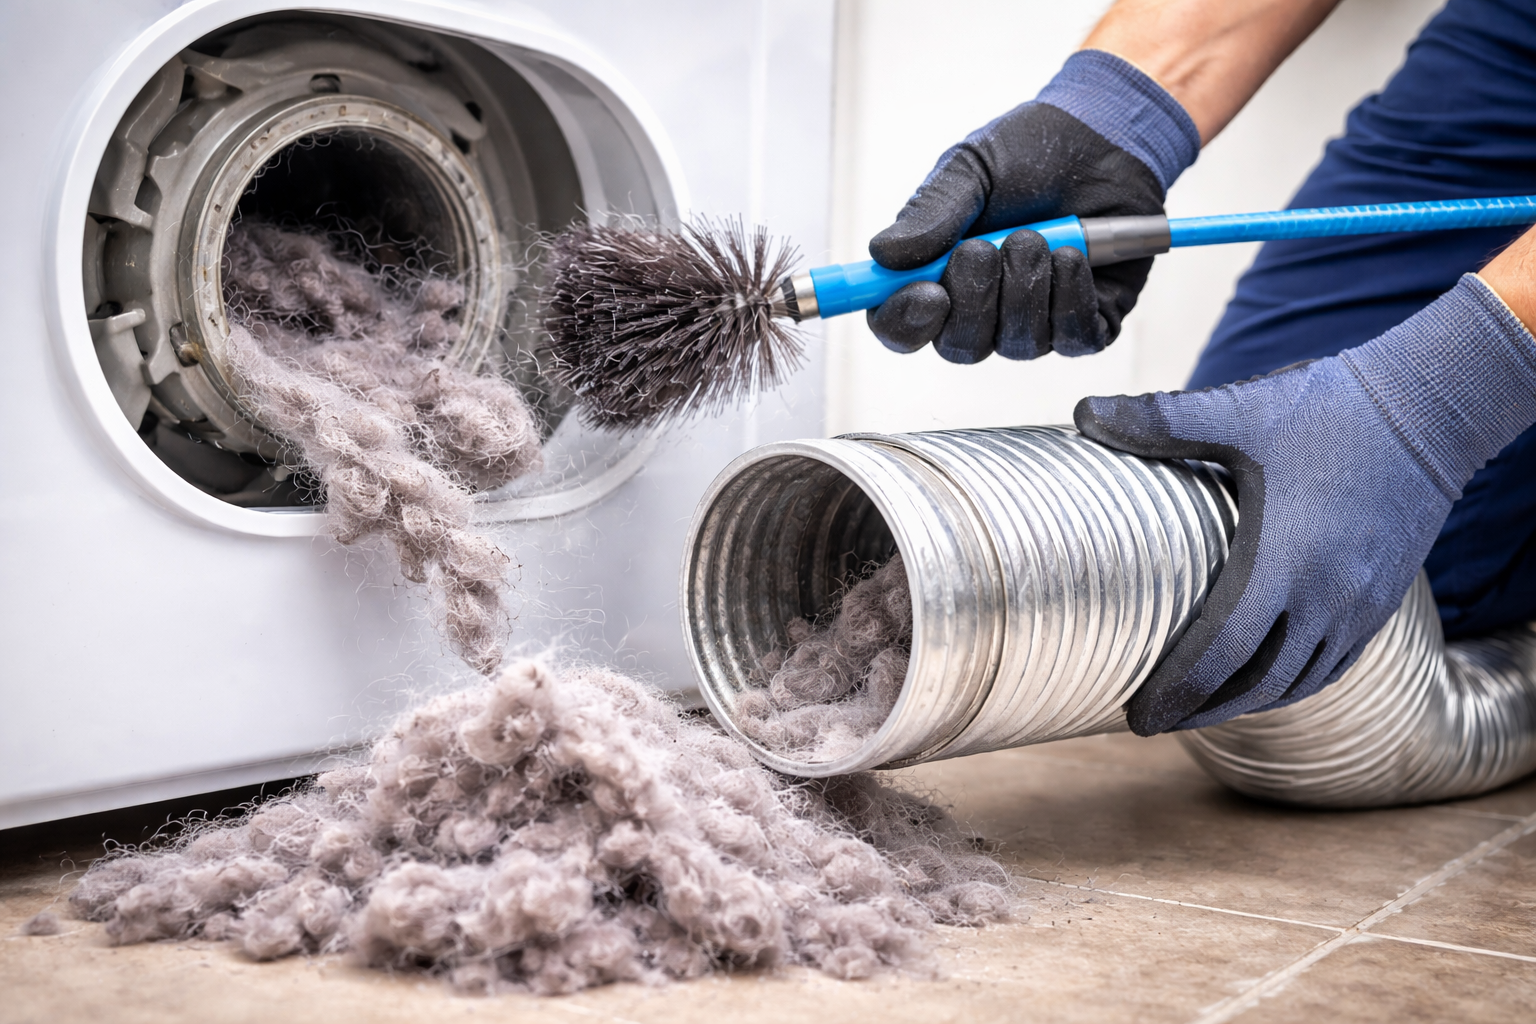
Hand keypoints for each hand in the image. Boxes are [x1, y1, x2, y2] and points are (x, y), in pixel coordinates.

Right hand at [865, 51, 1196, 363]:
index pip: (902, 326)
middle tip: (984, 247)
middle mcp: (981, 310)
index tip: (927, 294)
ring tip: (1037, 235)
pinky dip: (1071, 296)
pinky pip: (1072, 338)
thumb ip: (929, 214)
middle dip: (975, 298)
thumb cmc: (1030, 152)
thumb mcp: (971, 169)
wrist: (1105, 136)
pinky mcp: (1086, 323)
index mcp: (936, 277)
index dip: (905, 322)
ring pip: (1017, 344)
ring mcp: (1033, 322)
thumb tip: (882, 255)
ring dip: (1025, 286)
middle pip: (960, 346)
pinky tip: (1073, 255)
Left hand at [1075, 274, 1535, 732]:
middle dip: (1201, 710)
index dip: (1177, 691)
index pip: (1223, 652)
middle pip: (1257, 683)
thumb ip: (1162, 420)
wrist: (1431, 409)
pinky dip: (1290, 686)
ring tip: (1194, 711)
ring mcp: (1360, 605)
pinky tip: (1260, 684)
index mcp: (1285, 560)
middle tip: (1151, 722)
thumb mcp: (1242, 410)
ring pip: (1298, 682)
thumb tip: (1082, 410)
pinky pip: (1332, 665)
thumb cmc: (1330, 407)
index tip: (1135, 715)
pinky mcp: (1382, 601)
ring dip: (1244, 703)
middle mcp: (1327, 596)